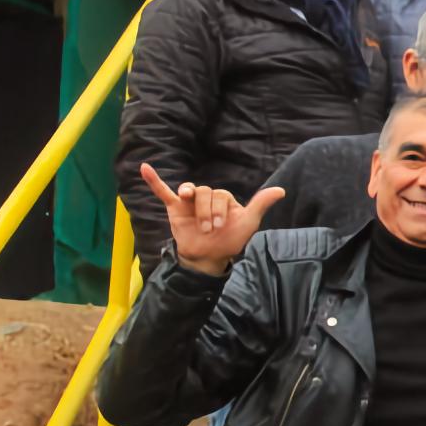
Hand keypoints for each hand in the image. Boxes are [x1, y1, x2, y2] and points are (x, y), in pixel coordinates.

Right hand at [139, 164, 283, 276]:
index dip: (220, 209)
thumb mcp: (248, 222)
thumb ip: (260, 204)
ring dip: (195, 206)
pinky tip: (144, 168)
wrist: (209, 257)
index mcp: (223, 198)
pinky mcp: (174, 208)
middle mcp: (206, 197)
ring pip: (190, 191)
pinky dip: (154, 180)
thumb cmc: (230, 239)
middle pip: (205, 192)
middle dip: (208, 211)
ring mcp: (189, 201)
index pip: (221, 194)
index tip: (221, 227)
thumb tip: (281, 190)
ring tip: (196, 219)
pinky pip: (163, 192)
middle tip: (210, 229)